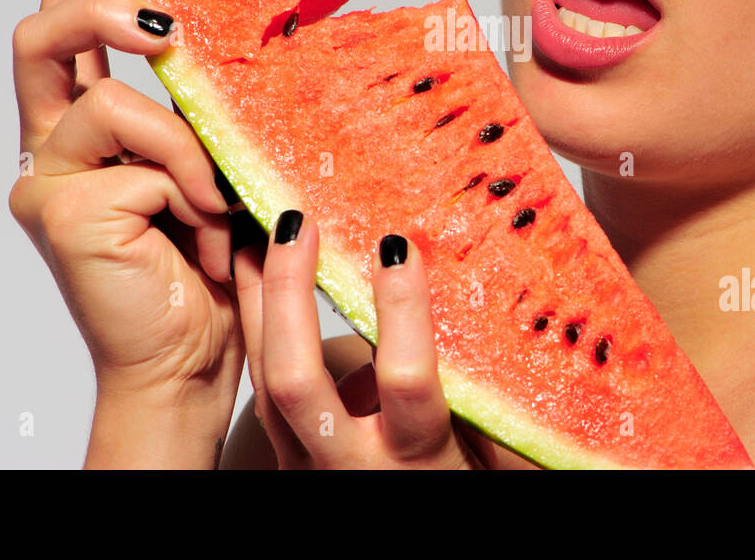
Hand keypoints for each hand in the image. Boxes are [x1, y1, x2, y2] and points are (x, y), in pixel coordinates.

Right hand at [9, 0, 244, 450]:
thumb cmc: (213, 266)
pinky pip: (139, 161)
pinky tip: (204, 236)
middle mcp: (55, 145)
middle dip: (99, 5)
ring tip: (216, 206)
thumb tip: (243, 36)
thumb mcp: (217, 166)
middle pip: (41, 39)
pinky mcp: (59, 213)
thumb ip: (206, 110)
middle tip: (162, 21)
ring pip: (113, 103)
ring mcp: (50, 179)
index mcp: (88, 128)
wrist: (194, 361)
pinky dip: (189, 187)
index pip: (71, 31)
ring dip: (186, 147)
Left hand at [232, 210, 482, 468]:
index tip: (399, 247)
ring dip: (259, 301)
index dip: (401, 312)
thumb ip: (485, 397)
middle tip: (298, 226)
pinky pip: (262, 390)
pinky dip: (258, 328)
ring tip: (258, 232)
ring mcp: (309, 465)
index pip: (403, 382)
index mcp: (417, 460)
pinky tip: (256, 282)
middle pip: (298, 380)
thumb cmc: (460, 486)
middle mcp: (353, 465)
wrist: (408, 535)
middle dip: (290, 295)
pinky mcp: (289, 461)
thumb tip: (498, 318)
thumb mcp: (490, 452)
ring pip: (267, 382)